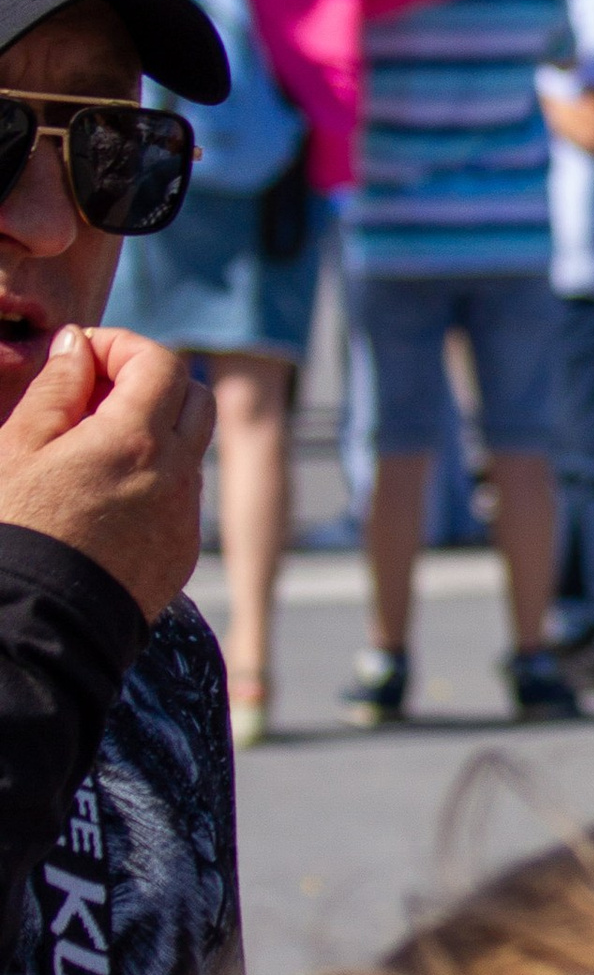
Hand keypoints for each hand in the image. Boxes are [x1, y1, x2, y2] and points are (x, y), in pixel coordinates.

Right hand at [0, 326, 213, 620]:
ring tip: (88, 451)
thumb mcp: (17, 448)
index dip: (122, 346)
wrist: (34, 629)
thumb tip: (78, 346)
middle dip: (151, 382)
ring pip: (189, 450)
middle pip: (193, 398)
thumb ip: (55, 388)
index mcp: (138, 440)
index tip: (84, 355)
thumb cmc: (14, 533)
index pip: (160, 363)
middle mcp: (177, 475)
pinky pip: (180, 498)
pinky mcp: (182, 554)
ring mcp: (185, 518)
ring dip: (154, 433)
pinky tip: (102, 499)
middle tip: (93, 395)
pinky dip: (154, 480)